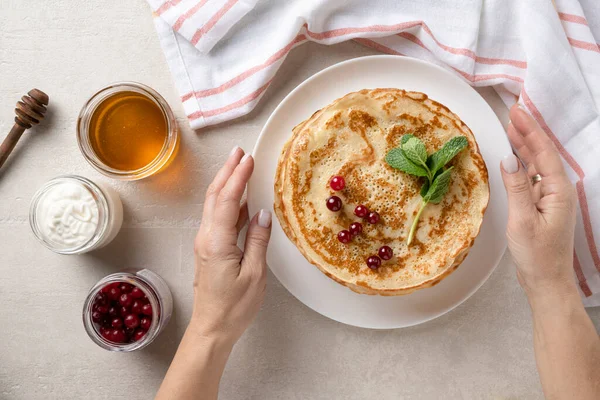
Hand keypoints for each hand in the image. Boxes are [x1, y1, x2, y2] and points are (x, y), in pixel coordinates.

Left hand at [191, 147, 271, 344]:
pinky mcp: (209, 249)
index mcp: (216, 242)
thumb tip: (262, 213)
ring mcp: (205, 242)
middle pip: (215, 196)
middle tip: (239, 151)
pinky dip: (228, 202)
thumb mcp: (254, 275)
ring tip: (239, 166)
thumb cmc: (234, 307)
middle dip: (227, 171)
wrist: (211, 329)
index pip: (228, 200)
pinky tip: (240, 198)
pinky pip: (218, 218)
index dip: (238, 177)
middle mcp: (206, 237)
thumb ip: (257, 241)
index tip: (249, 158)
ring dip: (226, 183)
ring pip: (214, 205)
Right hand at [501, 105, 577, 299]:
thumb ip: (517, 187)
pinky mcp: (542, 207)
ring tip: (511, 129)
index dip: (530, 130)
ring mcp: (551, 199)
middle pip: (543, 155)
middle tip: (512, 113)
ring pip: (538, 166)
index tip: (516, 112)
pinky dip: (522, 165)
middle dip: (528, 133)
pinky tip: (514, 159)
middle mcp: (558, 191)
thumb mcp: (522, 220)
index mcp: (558, 191)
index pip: (543, 152)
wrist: (547, 282)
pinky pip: (532, 179)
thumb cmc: (537, 255)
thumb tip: (509, 158)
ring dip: (525, 147)